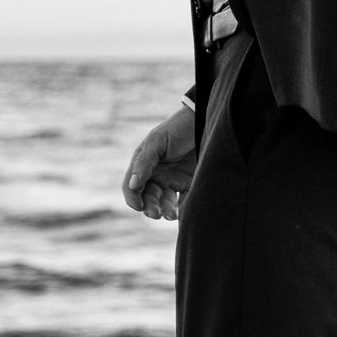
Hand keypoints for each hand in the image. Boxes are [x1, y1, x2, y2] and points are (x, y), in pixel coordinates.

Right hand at [122, 106, 196, 221]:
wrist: (205, 121)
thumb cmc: (177, 128)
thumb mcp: (157, 141)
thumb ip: (144, 162)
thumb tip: (133, 185)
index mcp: (143, 165)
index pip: (132, 187)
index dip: (132, 198)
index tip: (139, 206)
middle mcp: (157, 175)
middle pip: (148, 198)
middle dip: (150, 208)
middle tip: (156, 213)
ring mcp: (173, 181)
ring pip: (165, 203)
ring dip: (165, 211)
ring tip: (171, 215)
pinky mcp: (190, 185)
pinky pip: (184, 202)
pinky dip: (182, 209)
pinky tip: (184, 212)